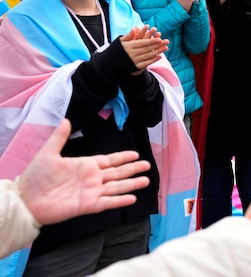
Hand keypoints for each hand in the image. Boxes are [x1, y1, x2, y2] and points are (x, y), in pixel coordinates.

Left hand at [19, 119, 150, 225]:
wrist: (25, 200)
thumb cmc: (35, 177)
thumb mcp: (48, 153)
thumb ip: (59, 137)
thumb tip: (67, 120)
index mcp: (85, 165)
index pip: (109, 160)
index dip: (123, 157)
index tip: (136, 153)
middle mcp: (92, 179)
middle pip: (117, 173)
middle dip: (133, 169)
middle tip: (148, 165)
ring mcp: (91, 192)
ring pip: (117, 187)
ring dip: (131, 184)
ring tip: (146, 181)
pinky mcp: (88, 205)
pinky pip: (107, 202)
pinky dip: (120, 201)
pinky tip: (132, 198)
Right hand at [120, 25, 169, 73]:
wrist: (109, 65)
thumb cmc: (115, 51)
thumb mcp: (120, 42)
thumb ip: (128, 36)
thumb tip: (135, 28)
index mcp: (128, 46)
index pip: (142, 43)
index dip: (151, 41)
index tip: (159, 38)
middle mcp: (131, 53)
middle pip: (147, 49)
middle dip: (157, 45)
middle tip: (166, 41)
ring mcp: (133, 61)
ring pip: (147, 56)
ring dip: (157, 52)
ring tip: (165, 48)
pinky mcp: (134, 67)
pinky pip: (145, 63)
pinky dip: (153, 60)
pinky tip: (159, 56)